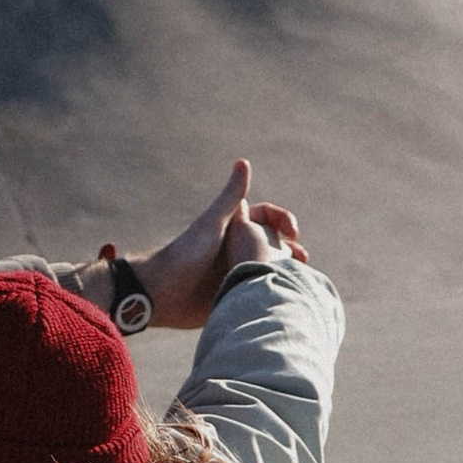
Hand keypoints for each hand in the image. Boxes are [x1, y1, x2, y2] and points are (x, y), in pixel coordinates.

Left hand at [113, 156, 308, 328]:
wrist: (160, 294)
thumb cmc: (184, 254)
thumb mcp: (213, 223)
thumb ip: (230, 197)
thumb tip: (243, 161)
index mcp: (234, 231)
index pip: (268, 220)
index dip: (283, 222)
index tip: (293, 233)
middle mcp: (236, 251)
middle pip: (273, 247)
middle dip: (291, 252)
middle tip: (303, 261)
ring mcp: (234, 275)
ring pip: (268, 272)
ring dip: (285, 275)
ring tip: (300, 281)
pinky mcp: (231, 297)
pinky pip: (256, 295)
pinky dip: (272, 296)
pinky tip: (288, 300)